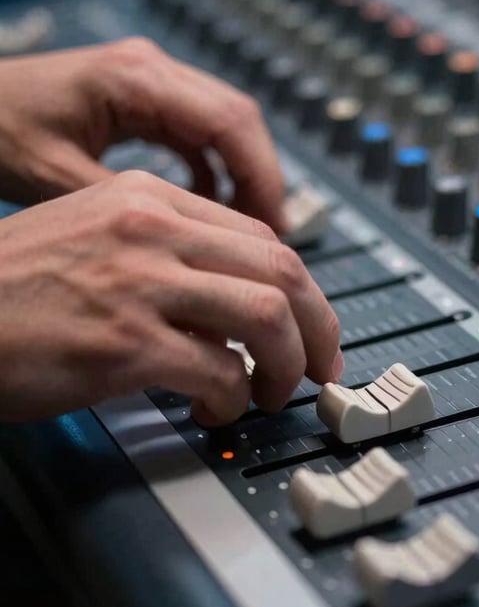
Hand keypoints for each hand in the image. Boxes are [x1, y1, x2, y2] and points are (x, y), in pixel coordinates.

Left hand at [0, 37, 287, 230]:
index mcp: (135, 78)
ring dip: (241, 173)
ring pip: (224, 124)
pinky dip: (213, 168)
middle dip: (261, 176)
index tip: (273, 225)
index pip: (230, 121)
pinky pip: (196, 132)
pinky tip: (209, 205)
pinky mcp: (142, 98)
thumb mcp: (58, 177)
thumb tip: (194, 242)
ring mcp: (149, 80)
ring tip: (246, 227)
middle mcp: (151, 69)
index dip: (262, 175)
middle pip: (238, 119)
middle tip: (271, 232)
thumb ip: (129, 205)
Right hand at [0, 170, 341, 423]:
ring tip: (273, 393)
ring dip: (287, 365)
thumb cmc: (14, 285)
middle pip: (282, 267)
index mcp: (149, 197)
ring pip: (267, 315)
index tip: (310, 323)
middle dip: (318, 326)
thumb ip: (171, 249)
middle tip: (320, 366)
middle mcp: (152, 229)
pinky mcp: (124, 343)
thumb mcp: (97, 231)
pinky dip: (233, 398)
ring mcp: (140, 283)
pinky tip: (216, 409)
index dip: (300, 287)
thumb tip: (239, 296)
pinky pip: (218, 371)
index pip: (260, 235)